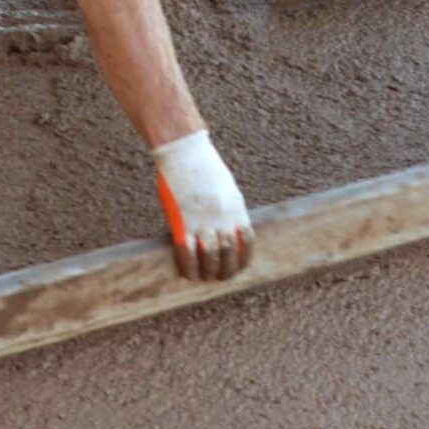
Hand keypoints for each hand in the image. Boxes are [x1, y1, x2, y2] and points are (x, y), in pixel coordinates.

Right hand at [153, 129, 254, 280]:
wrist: (184, 149)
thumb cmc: (203, 166)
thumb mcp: (226, 188)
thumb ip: (229, 209)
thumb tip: (229, 228)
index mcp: (236, 209)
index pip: (247, 242)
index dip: (242, 260)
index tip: (236, 269)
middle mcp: (223, 217)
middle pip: (229, 254)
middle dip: (226, 271)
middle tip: (219, 278)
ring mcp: (202, 219)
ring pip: (210, 256)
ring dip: (208, 272)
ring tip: (204, 278)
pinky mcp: (182, 220)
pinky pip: (187, 252)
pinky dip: (190, 267)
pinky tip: (189, 274)